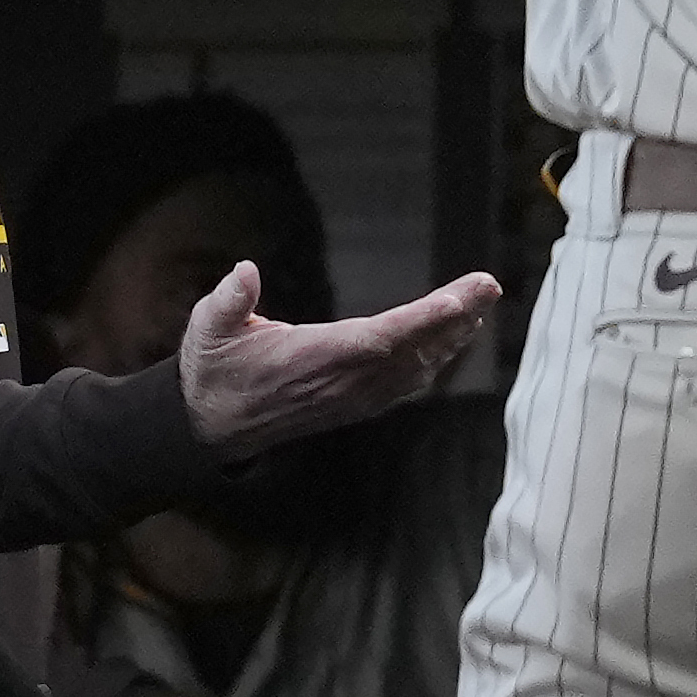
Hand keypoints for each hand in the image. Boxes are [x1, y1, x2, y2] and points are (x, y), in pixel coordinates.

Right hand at [176, 262, 504, 453]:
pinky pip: (409, 382)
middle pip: (411, 350)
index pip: (377, 340)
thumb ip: (228, 300)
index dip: (420, 321)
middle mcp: (342, 383)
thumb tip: (244, 270)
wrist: (213, 425)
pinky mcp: (358, 403)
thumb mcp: (207, 329)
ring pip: (417, 368)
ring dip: (453, 335)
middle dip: (454, 317)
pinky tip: (455, 337)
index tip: (455, 301)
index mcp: (312, 360)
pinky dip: (438, 358)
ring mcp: (354, 397)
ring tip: (483, 301)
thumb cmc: (213, 369)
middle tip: (489, 285)